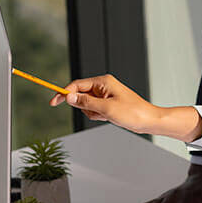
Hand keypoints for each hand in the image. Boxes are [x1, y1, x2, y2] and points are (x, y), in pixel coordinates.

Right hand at [50, 74, 201, 140]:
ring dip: (92, 112)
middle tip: (99, 113)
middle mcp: (104, 86)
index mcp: (103, 82)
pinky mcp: (109, 103)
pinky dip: (98, 115)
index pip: (77, 85)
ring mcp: (106, 94)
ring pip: (87, 104)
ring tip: (107, 116)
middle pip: (81, 95)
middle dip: (85, 107)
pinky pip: (95, 109)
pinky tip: (109, 118)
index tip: (53, 102)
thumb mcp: (106, 109)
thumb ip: (85, 102)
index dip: (64, 93)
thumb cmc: (132, 113)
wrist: (148, 121)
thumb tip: (68, 96)